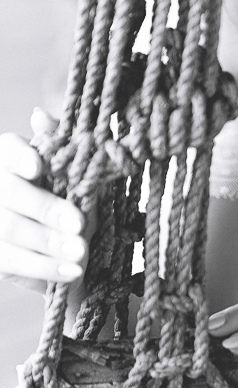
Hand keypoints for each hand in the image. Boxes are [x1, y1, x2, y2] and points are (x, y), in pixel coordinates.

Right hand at [0, 110, 86, 294]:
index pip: (8, 150)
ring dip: (47, 243)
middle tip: (79, 223)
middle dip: (45, 208)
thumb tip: (39, 115)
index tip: (39, 167)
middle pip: (9, 192)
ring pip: (8, 230)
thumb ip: (66, 146)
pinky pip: (10, 262)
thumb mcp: (81, 173)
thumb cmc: (76, 201)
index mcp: (14, 159)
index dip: (20, 157)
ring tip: (80, 252)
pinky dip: (43, 268)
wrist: (74, 251)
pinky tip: (71, 271)